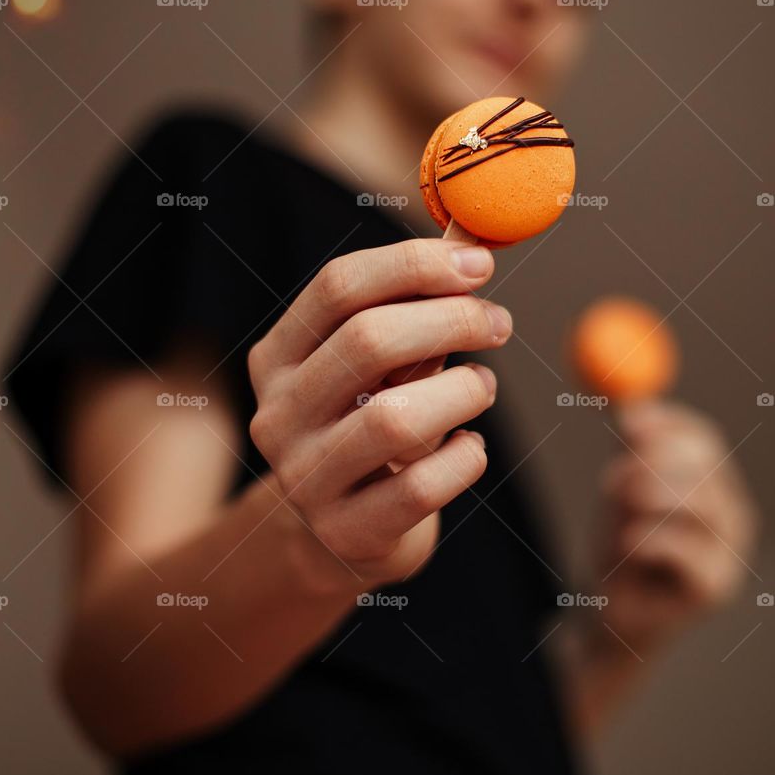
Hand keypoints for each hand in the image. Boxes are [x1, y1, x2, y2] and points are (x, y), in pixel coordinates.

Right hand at [247, 239, 511, 587]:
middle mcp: (279, 415)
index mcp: (278, 358)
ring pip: (395, 417)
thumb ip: (414, 308)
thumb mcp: (380, 366)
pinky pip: (422, 487)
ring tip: (481, 387)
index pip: (338, 286)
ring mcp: (306, 479)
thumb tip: (474, 241)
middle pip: (368, 340)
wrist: (345, 534)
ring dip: (462, 391)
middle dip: (450, 320)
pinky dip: (464, 459)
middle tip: (496, 321)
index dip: (414, 264)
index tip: (478, 263)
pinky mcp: (347, 533)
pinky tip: (469, 447)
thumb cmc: (373, 424)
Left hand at [592, 399, 758, 655]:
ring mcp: (730, 549)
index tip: (625, 421)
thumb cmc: (620, 547)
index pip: (701, 438)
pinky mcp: (716, 585)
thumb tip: (628, 406)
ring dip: (645, 501)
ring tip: (617, 524)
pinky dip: (644, 541)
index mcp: (712, 482)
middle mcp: (731, 511)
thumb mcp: (620, 490)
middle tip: (613, 477)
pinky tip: (627, 552)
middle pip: (705, 464)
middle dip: (652, 462)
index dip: (664, 424)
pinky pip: (681, 547)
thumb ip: (629, 449)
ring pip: (697, 501)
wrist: (612, 613)